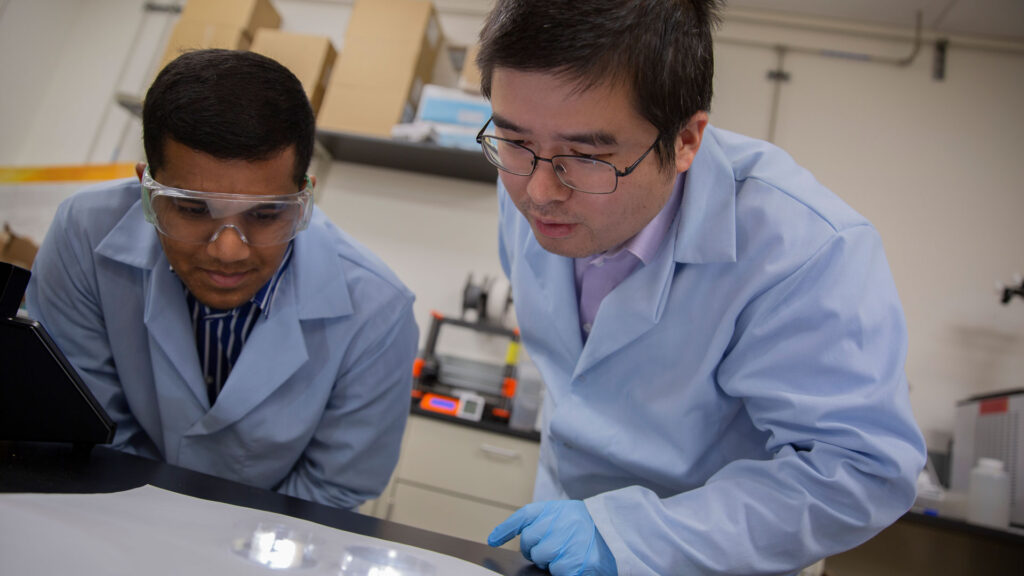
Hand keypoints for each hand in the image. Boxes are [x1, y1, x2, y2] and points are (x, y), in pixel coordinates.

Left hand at [488, 500, 615, 575]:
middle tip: (549, 548)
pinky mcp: (574, 563)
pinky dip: (563, 569)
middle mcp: (559, 523)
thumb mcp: (563, 513)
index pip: (523, 516)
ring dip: (549, 560)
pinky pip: (557, 571)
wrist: (617, 532)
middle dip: (534, 549)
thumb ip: (538, 520)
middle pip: (529, 542)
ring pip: (541, 558)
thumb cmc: (587, 525)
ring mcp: (566, 543)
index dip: (505, 529)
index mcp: (555, 508)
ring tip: (565, 553)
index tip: (492, 540)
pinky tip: (574, 561)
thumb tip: (496, 537)